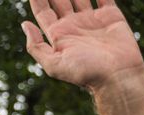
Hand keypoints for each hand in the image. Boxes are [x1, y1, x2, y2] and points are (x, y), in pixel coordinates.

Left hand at [23, 0, 143, 114]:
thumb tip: (25, 25)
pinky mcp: (110, 16)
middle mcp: (74, 26)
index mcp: (59, 35)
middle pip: (59, 0)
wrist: (118, 77)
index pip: (43, 11)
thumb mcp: (54, 65)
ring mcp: (92, 20)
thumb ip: (37, 47)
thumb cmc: (86, 74)